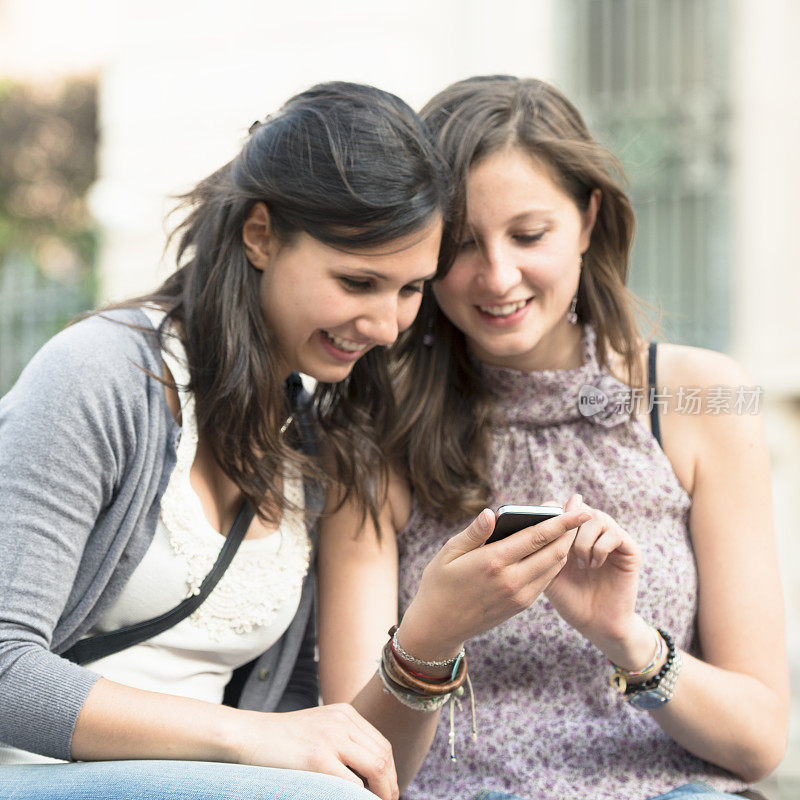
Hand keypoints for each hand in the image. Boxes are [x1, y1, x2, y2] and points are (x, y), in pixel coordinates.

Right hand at [234, 703, 397, 799]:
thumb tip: (369, 771)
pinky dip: (360, 797)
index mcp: (345, 713)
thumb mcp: (319, 728)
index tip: (388, 790)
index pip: (381, 744)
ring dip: (382, 792)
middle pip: (384, 755)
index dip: (390, 771)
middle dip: (390, 784)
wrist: (249, 736)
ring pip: (376, 767)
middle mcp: (342, 721)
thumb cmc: (281, 740)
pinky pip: (353, 784)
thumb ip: (343, 739)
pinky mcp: (318, 759)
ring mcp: (331, 738)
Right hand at [398, 505, 589, 660]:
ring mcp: (518, 596)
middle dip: (570, 532)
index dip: (561, 522)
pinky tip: (553, 551)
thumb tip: (492, 513)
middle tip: (580, 515)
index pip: (537, 537)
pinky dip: (554, 563)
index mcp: (493, 561)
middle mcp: (511, 580)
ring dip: (565, 548)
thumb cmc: (439, 583)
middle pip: (553, 552)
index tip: (579, 511)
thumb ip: (474, 533)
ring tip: (570, 530)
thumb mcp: (448, 553)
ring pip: (553, 567)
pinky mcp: (520, 606)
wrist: (439, 626)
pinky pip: (546, 581)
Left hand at [544, 495, 643, 659]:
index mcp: (575, 533)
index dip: (554, 512)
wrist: (595, 625)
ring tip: (581, 563)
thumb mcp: (549, 571)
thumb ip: (544, 546)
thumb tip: (538, 519)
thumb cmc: (570, 599)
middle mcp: (594, 532)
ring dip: (583, 540)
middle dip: (568, 526)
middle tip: (563, 549)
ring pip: (597, 518)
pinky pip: (614, 534)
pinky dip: (600, 548)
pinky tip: (594, 565)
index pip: (565, 507)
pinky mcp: (630, 551)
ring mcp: (613, 540)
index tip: (544, 527)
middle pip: (580, 508)